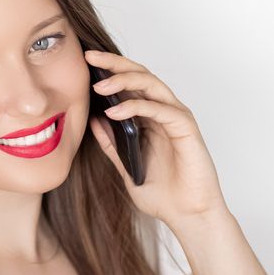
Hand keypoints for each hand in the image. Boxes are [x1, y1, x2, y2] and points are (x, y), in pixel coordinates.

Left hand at [85, 50, 229, 224]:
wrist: (188, 217)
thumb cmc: (163, 195)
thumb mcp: (126, 167)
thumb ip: (112, 144)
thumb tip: (94, 119)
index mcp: (150, 119)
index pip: (130, 84)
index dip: (109, 70)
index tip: (85, 62)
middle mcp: (164, 112)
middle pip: (140, 75)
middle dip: (114, 64)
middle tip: (90, 58)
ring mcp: (176, 118)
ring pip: (152, 85)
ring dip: (124, 81)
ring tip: (100, 85)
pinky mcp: (186, 129)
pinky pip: (161, 109)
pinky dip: (137, 107)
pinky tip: (115, 112)